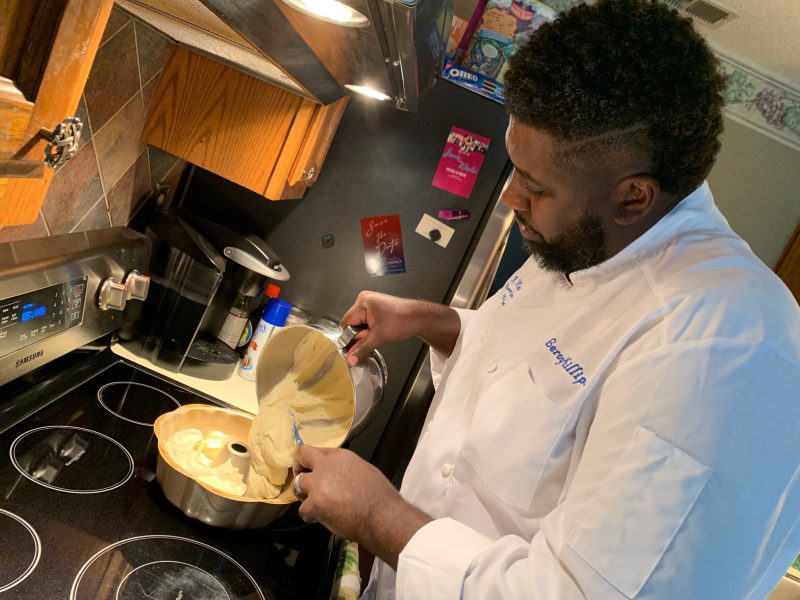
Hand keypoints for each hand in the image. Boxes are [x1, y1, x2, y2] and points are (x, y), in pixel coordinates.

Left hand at [293, 445, 430, 568]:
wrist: (383, 516)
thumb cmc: (379, 495)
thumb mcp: (362, 469)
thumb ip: (343, 468)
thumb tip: (334, 473)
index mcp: (339, 456)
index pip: (314, 450)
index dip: (311, 460)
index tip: (312, 468)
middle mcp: (326, 465)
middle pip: (300, 458)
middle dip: (299, 468)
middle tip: (304, 481)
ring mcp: (318, 484)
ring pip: (298, 485)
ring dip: (305, 495)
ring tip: (318, 504)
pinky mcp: (315, 504)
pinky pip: (303, 510)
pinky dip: (311, 516)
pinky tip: (324, 518)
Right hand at [340, 291, 459, 365]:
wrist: (419, 317)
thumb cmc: (404, 321)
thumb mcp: (379, 337)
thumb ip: (362, 348)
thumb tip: (350, 358)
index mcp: (362, 302)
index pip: (346, 323)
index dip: (351, 336)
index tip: (358, 345)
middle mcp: (364, 300)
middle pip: (352, 323)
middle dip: (361, 334)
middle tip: (374, 337)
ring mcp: (370, 303)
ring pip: (360, 324)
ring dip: (367, 333)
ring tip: (380, 332)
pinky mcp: (375, 308)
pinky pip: (366, 321)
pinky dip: (371, 329)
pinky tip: (381, 330)